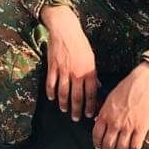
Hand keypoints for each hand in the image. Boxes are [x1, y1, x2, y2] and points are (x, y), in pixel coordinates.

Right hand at [42, 4, 98, 121]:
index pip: (91, 94)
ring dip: (64, 103)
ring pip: (63, 92)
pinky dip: (51, 92)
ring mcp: (64, 70)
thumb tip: (97, 87)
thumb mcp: (91, 58)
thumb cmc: (80, 43)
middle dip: (77, 109)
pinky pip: (51, 83)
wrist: (65, 30)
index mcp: (88, 71)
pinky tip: (51, 98)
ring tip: (64, 110)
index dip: (90, 106)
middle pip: (77, 96)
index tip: (89, 115)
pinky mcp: (52, 66)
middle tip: (76, 118)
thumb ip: (93, 74)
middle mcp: (77, 73)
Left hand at [92, 64, 148, 148]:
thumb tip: (97, 121)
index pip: (96, 134)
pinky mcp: (141, 128)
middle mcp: (115, 123)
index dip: (96, 143)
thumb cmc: (125, 88)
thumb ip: (102, 111)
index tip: (97, 146)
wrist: (143, 84)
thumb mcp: (109, 99)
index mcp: (105, 115)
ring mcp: (128, 127)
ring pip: (121, 147)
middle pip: (108, 144)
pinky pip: (135, 145)